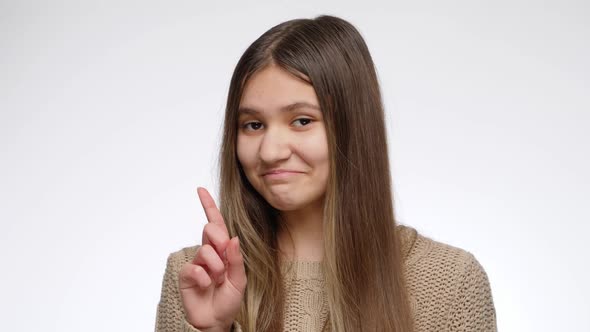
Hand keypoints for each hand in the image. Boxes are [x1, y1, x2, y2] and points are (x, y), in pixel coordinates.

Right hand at [178, 187, 246, 331]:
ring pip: (205, 249)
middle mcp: (208, 252)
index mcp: (222, 250)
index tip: (201, 190)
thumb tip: (232, 238)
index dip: (209, 206)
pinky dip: (204, 278)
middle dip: (220, 242)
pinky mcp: (186, 274)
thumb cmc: (228, 300)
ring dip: (216, 267)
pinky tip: (207, 286)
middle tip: (224, 263)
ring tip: (217, 280)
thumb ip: (236, 258)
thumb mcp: (240, 279)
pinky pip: (194, 267)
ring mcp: (196, 262)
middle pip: (211, 229)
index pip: (216, 224)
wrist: (216, 321)